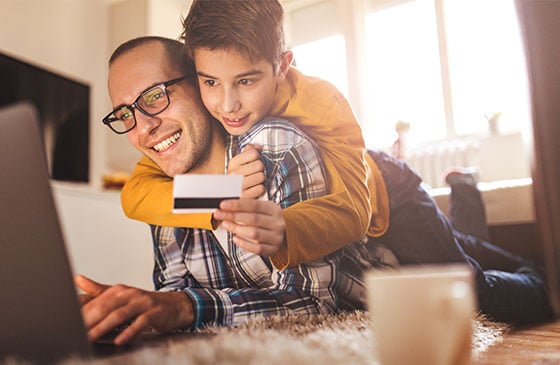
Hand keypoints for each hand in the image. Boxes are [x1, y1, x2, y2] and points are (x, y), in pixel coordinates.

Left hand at [74, 275, 193, 345]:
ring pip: (121, 314)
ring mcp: (143, 303)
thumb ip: (98, 290)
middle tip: (75, 332)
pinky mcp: (154, 313)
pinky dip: (130, 332)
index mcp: (119, 290)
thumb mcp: (121, 295)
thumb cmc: (144, 303)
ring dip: (104, 327)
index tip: (68, 322)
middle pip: (106, 306)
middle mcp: (130, 294)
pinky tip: (120, 340)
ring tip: (91, 337)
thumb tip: (77, 280)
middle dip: (89, 320)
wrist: (174, 305)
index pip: (96, 301)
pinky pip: (141, 323)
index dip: (81, 312)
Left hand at [213, 198, 285, 256]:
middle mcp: (276, 223)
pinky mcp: (273, 249)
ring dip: (237, 229)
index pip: (254, 205)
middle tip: (219, 214)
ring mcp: (276, 237)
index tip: (223, 205)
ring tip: (226, 225)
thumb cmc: (270, 220)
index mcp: (273, 210)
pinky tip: (235, 239)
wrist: (289, 233)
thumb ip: (248, 207)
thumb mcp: (264, 209)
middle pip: (253, 219)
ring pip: (254, 234)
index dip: (237, 205)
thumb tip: (226, 206)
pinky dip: (244, 244)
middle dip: (233, 216)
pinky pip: (257, 248)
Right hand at [227, 144, 264, 198]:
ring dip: (260, 180)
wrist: (228, 195)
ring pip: (261, 176)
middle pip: (260, 164)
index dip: (257, 157)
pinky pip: (261, 188)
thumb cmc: (236, 179)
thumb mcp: (239, 164)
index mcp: (233, 163)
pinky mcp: (244, 196)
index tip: (252, 162)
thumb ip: (248, 152)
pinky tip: (253, 189)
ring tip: (254, 181)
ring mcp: (238, 185)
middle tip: (254, 173)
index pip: (253, 153)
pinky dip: (260, 189)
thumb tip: (259, 147)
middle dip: (260, 169)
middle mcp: (234, 173)